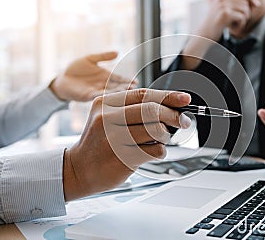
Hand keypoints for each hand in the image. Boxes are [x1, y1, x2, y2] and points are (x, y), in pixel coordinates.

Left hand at [49, 51, 136, 101]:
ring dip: (118, 94)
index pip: (119, 79)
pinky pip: (98, 96)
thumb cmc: (75, 69)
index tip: (136, 82)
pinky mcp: (87, 95)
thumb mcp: (90, 59)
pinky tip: (111, 96)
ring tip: (126, 93)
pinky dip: (105, 96)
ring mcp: (96, 91)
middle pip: (117, 87)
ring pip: (110, 93)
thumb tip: (117, 52)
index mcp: (105, 76)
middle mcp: (103, 85)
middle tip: (134, 89)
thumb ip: (103, 57)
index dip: (127, 80)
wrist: (62, 78)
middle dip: (126, 88)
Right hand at [63, 89, 191, 200]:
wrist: (78, 169)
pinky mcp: (122, 158)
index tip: (185, 98)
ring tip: (158, 140)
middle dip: (173, 116)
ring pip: (156, 131)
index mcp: (105, 103)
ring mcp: (114, 139)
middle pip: (152, 111)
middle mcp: (107, 118)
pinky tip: (150, 152)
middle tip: (184, 121)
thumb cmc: (100, 142)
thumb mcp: (109, 118)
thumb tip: (172, 105)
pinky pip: (154, 151)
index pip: (143, 94)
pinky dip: (160, 151)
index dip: (168, 96)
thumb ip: (134, 109)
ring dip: (165, 136)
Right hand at [198, 0, 260, 41]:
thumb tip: (253, 2)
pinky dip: (241, 24)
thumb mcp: (223, 13)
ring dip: (244, 20)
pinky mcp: (225, 14)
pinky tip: (234, 29)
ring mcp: (222, 6)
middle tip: (240, 22)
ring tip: (236, 26)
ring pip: (244, 9)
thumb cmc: (215, 26)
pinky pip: (241, 16)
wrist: (204, 36)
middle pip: (244, 2)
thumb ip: (234, 6)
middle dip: (246, 13)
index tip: (257, 5)